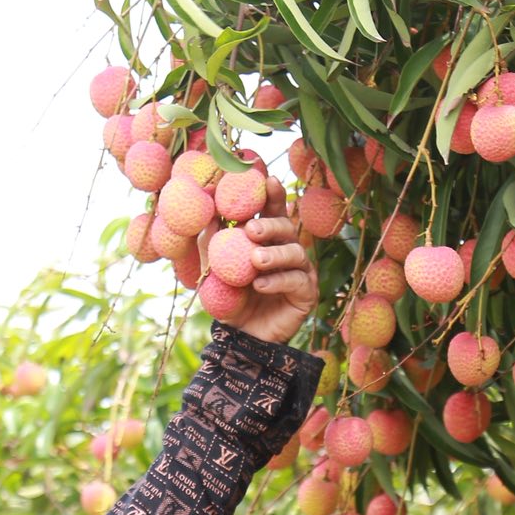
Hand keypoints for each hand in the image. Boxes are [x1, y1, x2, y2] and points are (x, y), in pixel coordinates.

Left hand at [223, 177, 317, 345]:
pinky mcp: (306, 293)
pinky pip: (296, 281)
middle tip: (252, 229)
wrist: (240, 337)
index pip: (272, 210)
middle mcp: (288, 249)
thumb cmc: (229, 298)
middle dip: (271, 224)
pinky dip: (277, 280)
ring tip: (255, 261)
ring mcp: (301, 270)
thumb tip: (207, 210)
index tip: (266, 178)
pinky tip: (260, 285)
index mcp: (268, 238)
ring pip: (295, 252)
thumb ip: (212, 242)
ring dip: (274, 254)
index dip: (272, 193)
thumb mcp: (213, 269)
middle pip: (287, 227)